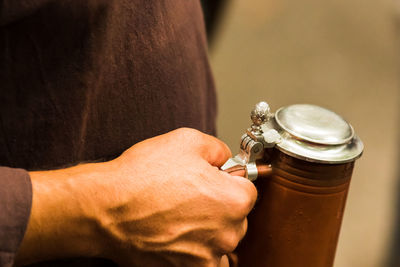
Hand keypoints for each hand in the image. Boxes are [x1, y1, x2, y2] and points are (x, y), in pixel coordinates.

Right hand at [16, 128, 256, 266]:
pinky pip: (207, 262)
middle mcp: (227, 232)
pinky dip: (199, 252)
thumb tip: (224, 157)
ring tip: (183, 216)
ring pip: (222, 240)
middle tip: (192, 195)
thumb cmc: (143, 176)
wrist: (106, 209)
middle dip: (220, 205)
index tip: (215, 180)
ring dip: (210, 230)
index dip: (229, 180)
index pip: (247, 189)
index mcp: (234, 200)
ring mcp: (208, 256)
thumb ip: (217, 148)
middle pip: (237, 217)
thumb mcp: (187, 140)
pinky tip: (180, 236)